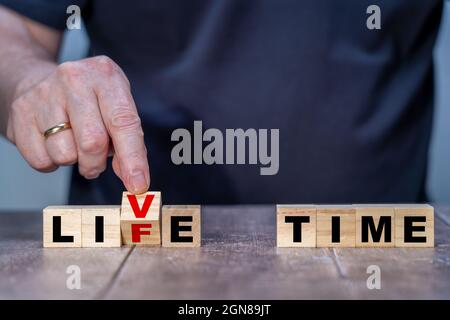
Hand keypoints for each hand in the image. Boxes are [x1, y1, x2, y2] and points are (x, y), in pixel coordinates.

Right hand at [6, 55, 149, 193]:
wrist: (39, 80)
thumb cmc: (88, 99)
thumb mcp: (116, 106)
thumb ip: (129, 140)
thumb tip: (132, 177)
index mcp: (106, 75)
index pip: (124, 123)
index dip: (133, 158)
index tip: (137, 185)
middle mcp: (74, 79)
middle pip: (93, 142)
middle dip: (98, 163)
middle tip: (96, 162)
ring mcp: (44, 94)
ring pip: (65, 154)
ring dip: (74, 161)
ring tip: (73, 143)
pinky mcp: (21, 112)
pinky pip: (41, 160)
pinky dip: (52, 162)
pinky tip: (53, 142)